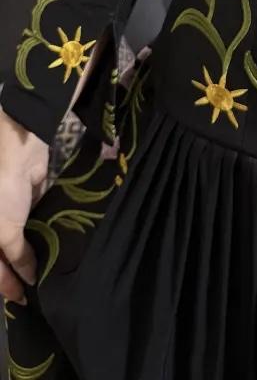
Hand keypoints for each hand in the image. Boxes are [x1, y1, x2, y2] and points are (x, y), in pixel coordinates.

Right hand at [0, 108, 48, 303]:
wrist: (19, 153)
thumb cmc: (1, 195)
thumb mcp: (5, 232)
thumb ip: (16, 257)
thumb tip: (29, 278)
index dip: (6, 286)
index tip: (22, 301)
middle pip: (2, 259)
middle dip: (16, 275)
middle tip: (35, 293)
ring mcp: (8, 218)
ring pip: (17, 246)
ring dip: (29, 260)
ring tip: (47, 277)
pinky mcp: (25, 206)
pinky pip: (30, 230)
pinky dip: (38, 242)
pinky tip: (52, 254)